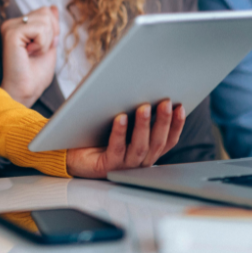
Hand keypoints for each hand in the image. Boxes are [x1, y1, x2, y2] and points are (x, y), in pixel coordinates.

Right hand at [0, 6, 59, 106]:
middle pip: (46, 12)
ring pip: (45, 20)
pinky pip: (39, 29)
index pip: (45, 12)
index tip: (41, 49)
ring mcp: (10, 27)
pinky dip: (42, 44)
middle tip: (37, 51)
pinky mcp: (11, 33)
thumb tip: (53, 8)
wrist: (26, 91)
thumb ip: (50, 26)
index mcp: (19, 26)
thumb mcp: (48, 45)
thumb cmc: (34, 75)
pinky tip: (29, 53)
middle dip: (50, 34)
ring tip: (33, 53)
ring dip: (46, 41)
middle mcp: (11, 24)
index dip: (52, 30)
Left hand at [65, 100, 185, 177]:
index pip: (168, 140)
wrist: (71, 153)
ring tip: (144, 107)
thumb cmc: (97, 133)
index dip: (176, 125)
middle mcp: (139, 160)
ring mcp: (124, 165)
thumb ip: (133, 111)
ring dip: (144, 126)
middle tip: (165, 102)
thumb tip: (143, 87)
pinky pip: (116, 148)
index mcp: (146, 151)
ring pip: (140, 147)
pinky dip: (120, 132)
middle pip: (157, 143)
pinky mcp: (107, 166)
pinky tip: (120, 117)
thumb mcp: (120, 121)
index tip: (180, 106)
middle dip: (163, 121)